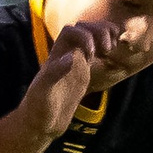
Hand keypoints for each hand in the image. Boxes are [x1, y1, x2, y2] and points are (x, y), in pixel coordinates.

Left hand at [23, 18, 115, 138]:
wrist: (41, 124)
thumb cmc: (39, 108)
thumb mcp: (44, 91)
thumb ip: (55, 72)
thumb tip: (72, 56)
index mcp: (56, 56)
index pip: (70, 31)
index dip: (84, 35)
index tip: (92, 53)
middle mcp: (66, 55)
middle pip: (83, 28)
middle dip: (99, 31)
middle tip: (108, 49)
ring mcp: (75, 63)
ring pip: (91, 37)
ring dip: (104, 35)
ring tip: (111, 48)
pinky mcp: (82, 73)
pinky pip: (95, 51)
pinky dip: (106, 46)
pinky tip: (112, 53)